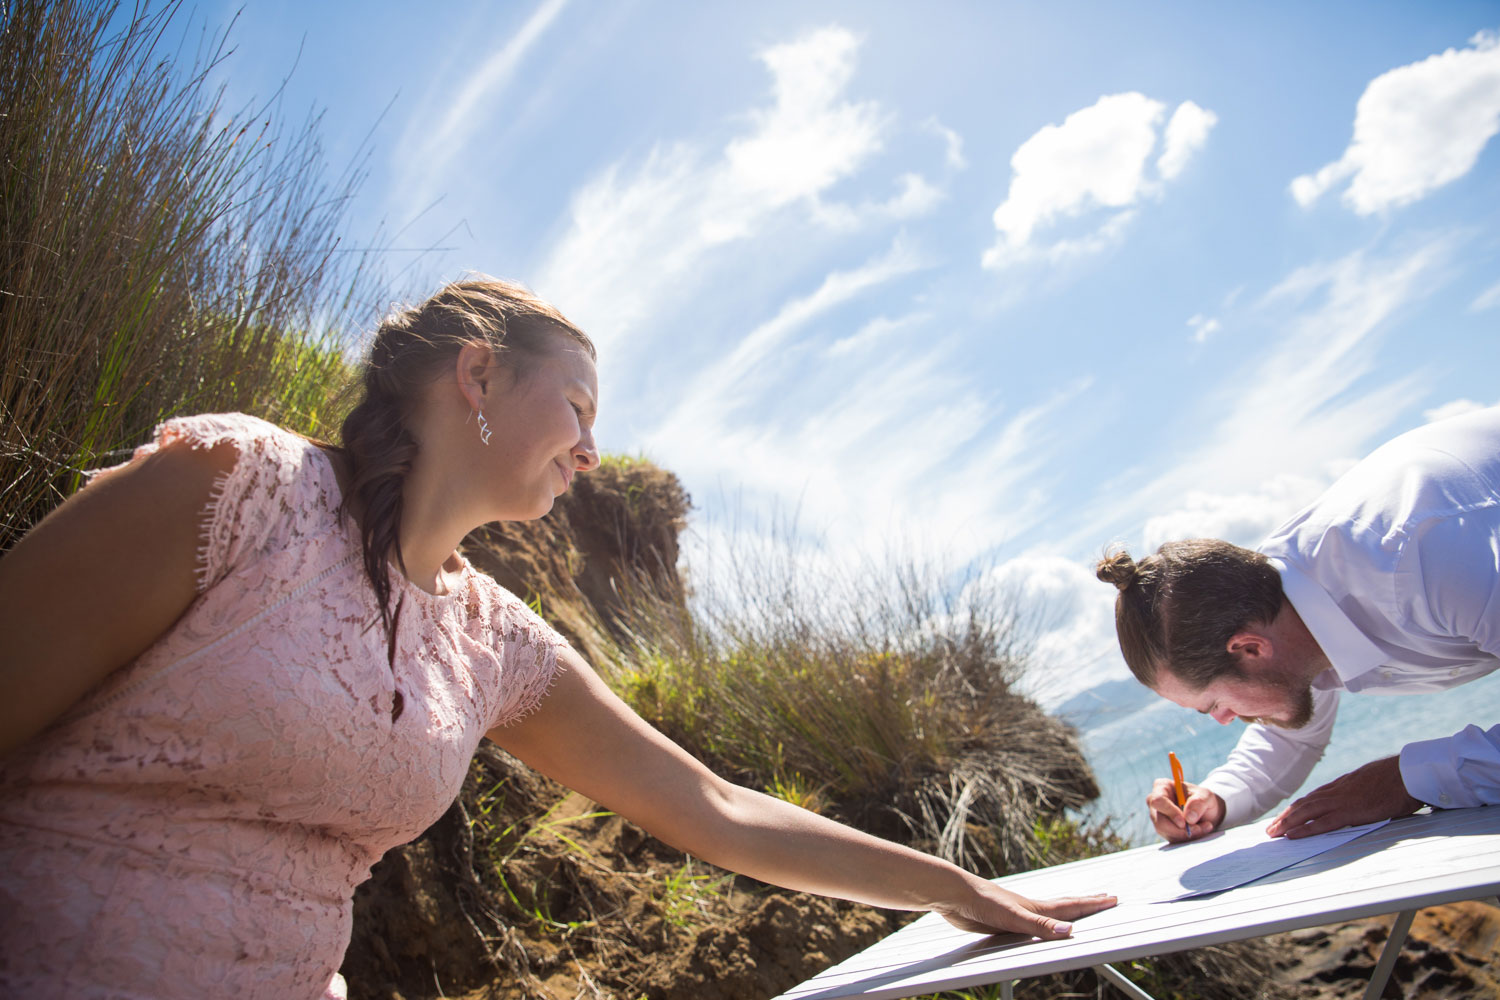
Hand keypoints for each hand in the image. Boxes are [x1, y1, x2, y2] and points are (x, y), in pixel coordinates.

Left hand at [933, 881, 1116, 938]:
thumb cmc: (981, 902)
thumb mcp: (1013, 917)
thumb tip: (1070, 931)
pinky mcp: (1001, 922)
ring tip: (1076, 911)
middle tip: (1104, 897)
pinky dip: (1041, 924)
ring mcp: (1016, 914)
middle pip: (1064, 906)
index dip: (1092, 903)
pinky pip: (1029, 925)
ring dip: (1065, 913)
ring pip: (1047, 915)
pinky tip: (1036, 926)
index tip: (1113, 897)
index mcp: (1035, 907)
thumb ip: (1040, 925)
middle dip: (1086, 903)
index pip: (1071, 906)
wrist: (952, 895)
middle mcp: (1029, 908)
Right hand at [1147, 778, 1224, 841]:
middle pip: (1159, 821)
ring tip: (1202, 828)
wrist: (1207, 812)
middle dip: (1180, 829)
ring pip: (1166, 832)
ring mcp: (1158, 818)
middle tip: (1198, 829)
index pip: (1158, 800)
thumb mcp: (1206, 796)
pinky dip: (1187, 838)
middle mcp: (1156, 803)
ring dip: (1186, 834)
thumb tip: (1189, 818)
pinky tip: (1199, 831)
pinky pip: (1172, 838)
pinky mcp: (1165, 831)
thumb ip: (1198, 803)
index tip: (1184, 822)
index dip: (1169, 812)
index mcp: (1162, 787)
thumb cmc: (1203, 799)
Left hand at [1265, 756, 1420, 838]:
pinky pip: (1322, 822)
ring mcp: (1341, 800)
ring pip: (1306, 812)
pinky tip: (1292, 835)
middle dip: (1285, 817)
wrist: (1408, 773)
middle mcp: (1336, 791)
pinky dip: (1304, 829)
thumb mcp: (1373, 784)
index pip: (1313, 798)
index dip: (1297, 808)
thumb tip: (1364, 799)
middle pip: (1304, 804)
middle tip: (1271, 829)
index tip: (1285, 816)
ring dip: (1287, 823)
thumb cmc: (1397, 780)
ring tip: (1273, 833)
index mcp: (1342, 786)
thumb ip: (1363, 791)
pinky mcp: (1350, 811)